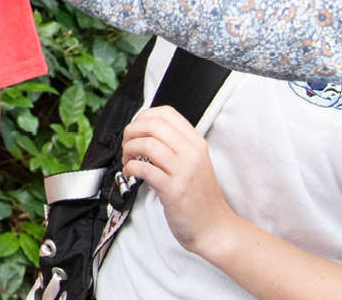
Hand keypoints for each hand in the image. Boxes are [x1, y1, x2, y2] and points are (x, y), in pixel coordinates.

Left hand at [122, 106, 226, 246]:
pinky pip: (144, 168)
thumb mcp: (195, 164)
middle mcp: (192, 153)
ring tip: (127, 160)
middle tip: (127, 144)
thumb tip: (148, 135)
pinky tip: (130, 173)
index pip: (167, 113)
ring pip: (147, 144)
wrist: (214, 228)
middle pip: (154, 125)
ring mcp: (184, 171)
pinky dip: (130, 167)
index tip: (136, 129)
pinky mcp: (173, 190)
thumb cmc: (200, 199)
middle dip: (132, 131)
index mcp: (197, 143)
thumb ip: (178, 148)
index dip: (144, 116)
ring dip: (129, 149)